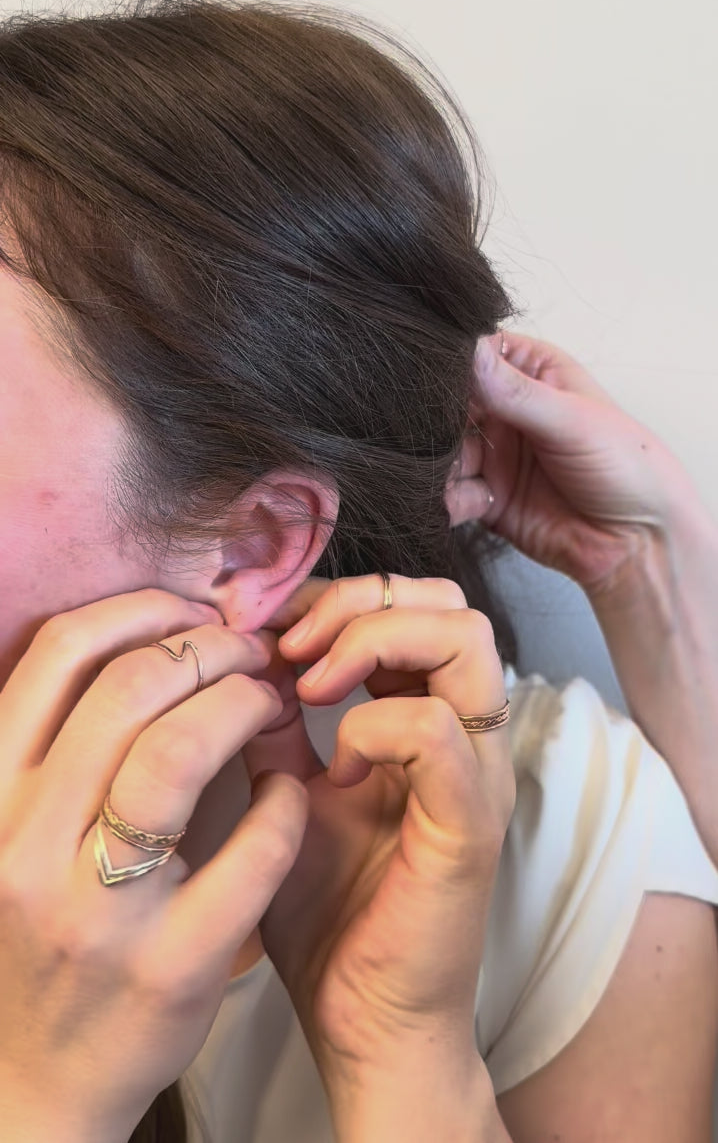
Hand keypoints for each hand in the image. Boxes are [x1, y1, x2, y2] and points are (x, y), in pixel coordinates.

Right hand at [0, 590, 307, 1142]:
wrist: (38, 1082)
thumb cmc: (45, 930)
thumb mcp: (22, 830)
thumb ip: (67, 743)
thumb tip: (153, 637)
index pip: (57, 653)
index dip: (139, 610)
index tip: (192, 612)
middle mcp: (28, 845)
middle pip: (129, 687)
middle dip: (210, 649)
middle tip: (251, 654)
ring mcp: (98, 910)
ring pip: (178, 750)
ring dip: (244, 704)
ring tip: (271, 703)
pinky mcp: (172, 966)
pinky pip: (252, 849)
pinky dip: (285, 804)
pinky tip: (289, 795)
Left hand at [248, 573, 514, 1089]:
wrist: (360, 1021)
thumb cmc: (327, 913)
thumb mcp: (286, 795)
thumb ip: (278, 726)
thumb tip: (242, 657)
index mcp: (428, 722)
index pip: (413, 604)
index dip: (336, 595)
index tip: (265, 625)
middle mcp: (466, 737)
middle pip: (449, 603)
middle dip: (356, 601)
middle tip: (288, 646)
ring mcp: (477, 777)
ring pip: (462, 639)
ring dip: (371, 640)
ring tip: (311, 683)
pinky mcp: (469, 827)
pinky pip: (438, 731)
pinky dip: (375, 724)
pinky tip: (334, 765)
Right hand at [443, 330, 694, 597]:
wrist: (638, 544)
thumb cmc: (628, 468)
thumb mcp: (572, 420)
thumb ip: (516, 392)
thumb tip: (467, 352)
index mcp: (533, 373)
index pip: (476, 352)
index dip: (450, 360)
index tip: (431, 373)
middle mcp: (507, 410)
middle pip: (448, 403)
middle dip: (436, 419)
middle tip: (439, 432)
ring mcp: (493, 455)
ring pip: (443, 449)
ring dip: (439, 461)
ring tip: (457, 471)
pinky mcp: (484, 498)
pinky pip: (449, 493)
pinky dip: (446, 498)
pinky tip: (473, 502)